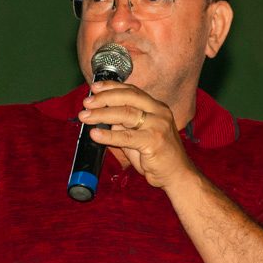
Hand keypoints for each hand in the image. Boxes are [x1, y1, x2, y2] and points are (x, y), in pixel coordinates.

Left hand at [78, 82, 194, 188]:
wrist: (176, 174)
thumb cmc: (157, 155)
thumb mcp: (138, 135)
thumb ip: (123, 125)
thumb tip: (101, 116)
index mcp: (156, 107)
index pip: (132, 91)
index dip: (112, 87)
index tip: (95, 87)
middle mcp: (159, 112)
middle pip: (128, 98)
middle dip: (104, 98)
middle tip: (86, 103)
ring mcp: (158, 126)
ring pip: (126, 114)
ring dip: (102, 114)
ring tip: (85, 117)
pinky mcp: (154, 141)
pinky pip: (127, 137)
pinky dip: (109, 135)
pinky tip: (96, 134)